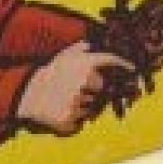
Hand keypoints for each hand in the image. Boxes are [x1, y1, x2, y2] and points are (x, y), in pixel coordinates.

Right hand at [17, 41, 134, 134]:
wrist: (28, 95)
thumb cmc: (48, 75)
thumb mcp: (61, 57)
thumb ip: (79, 49)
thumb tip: (92, 43)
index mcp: (82, 64)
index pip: (109, 59)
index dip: (124, 63)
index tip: (133, 69)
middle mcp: (83, 81)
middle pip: (101, 88)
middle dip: (91, 89)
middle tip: (74, 88)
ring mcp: (78, 101)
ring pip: (92, 105)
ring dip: (83, 103)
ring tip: (65, 98)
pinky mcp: (71, 118)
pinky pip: (82, 120)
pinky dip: (75, 116)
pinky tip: (62, 108)